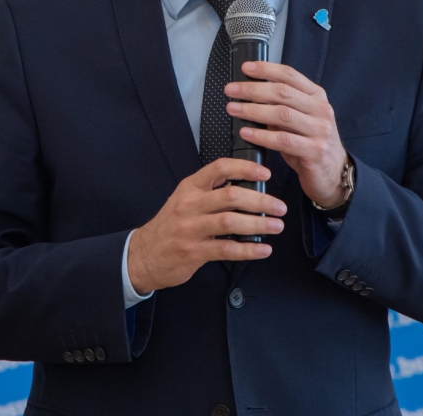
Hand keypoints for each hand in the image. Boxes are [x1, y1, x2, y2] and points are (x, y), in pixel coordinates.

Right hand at [127, 158, 286, 294]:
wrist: (144, 254)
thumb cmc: (169, 226)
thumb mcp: (185, 200)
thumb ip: (211, 193)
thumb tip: (247, 189)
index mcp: (190, 188)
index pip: (220, 168)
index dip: (245, 169)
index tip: (265, 174)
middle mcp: (190, 205)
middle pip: (231, 196)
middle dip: (261, 201)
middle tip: (279, 206)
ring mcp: (191, 229)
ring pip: (231, 222)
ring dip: (259, 224)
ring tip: (276, 226)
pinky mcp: (194, 251)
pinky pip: (227, 249)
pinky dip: (249, 249)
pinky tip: (263, 249)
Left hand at [225, 61, 348, 208]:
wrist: (334, 174)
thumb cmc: (311, 144)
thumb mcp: (300, 120)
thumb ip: (281, 106)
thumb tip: (250, 94)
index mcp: (317, 96)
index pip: (290, 75)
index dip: (266, 69)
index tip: (245, 68)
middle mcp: (321, 110)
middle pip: (283, 93)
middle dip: (253, 89)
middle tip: (231, 90)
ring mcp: (320, 130)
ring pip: (282, 114)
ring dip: (253, 111)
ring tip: (233, 109)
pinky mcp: (315, 151)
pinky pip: (283, 140)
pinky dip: (261, 135)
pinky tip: (246, 132)